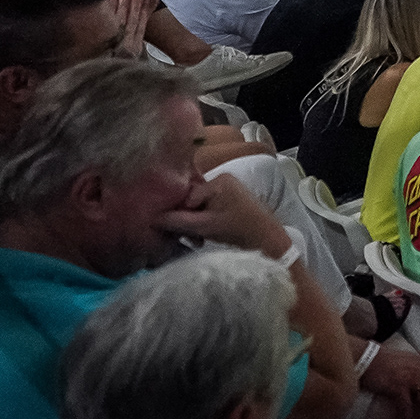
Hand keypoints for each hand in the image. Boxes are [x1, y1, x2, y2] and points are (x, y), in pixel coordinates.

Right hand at [162, 174, 292, 259]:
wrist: (268, 240)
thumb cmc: (238, 231)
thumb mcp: (204, 227)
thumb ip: (177, 222)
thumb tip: (151, 219)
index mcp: (217, 180)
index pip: (185, 196)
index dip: (178, 215)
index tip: (178, 233)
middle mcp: (222, 178)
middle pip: (191, 200)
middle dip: (187, 220)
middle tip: (190, 239)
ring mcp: (228, 187)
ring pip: (199, 206)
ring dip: (195, 223)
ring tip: (199, 240)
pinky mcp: (232, 198)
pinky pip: (210, 207)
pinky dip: (205, 221)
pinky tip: (206, 235)